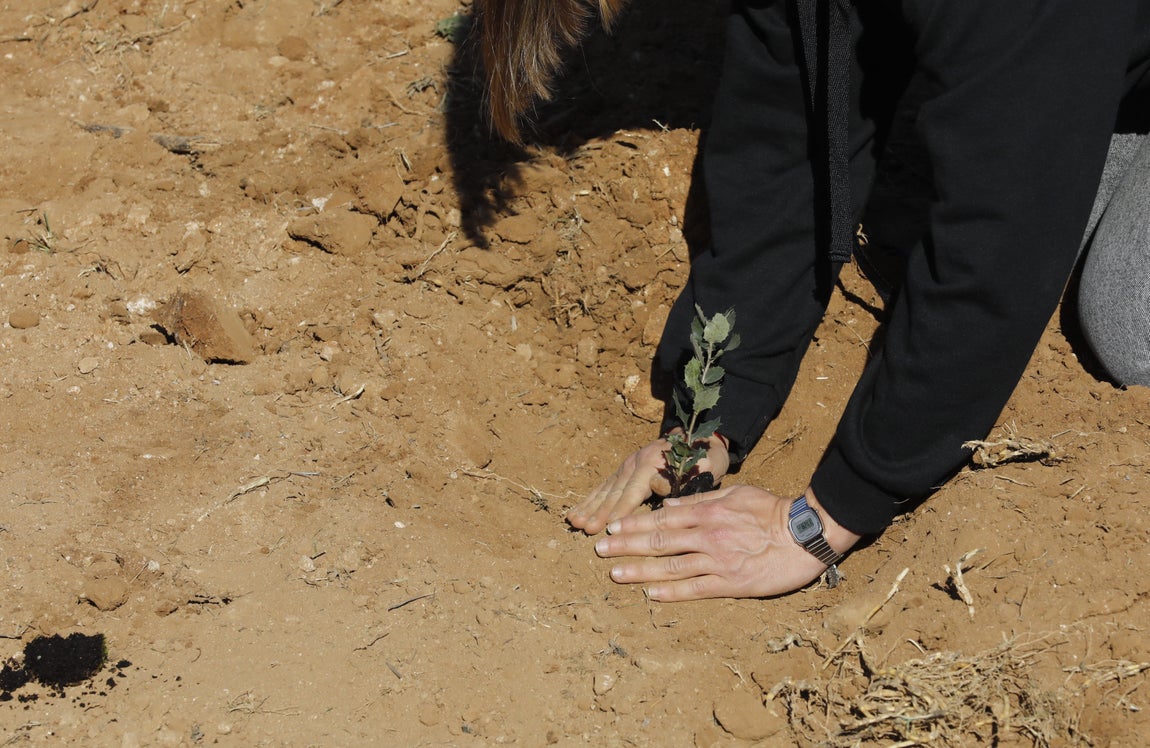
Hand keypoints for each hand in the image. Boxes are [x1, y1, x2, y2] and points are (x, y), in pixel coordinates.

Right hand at [566, 433, 729, 534]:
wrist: (699, 435)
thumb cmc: (704, 458)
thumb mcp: (703, 467)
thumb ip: (683, 479)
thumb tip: (659, 489)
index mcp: (652, 465)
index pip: (632, 493)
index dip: (619, 512)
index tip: (607, 529)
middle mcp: (635, 464)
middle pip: (614, 492)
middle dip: (598, 512)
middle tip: (584, 529)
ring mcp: (627, 465)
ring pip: (605, 490)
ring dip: (589, 506)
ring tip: (573, 521)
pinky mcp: (624, 469)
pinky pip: (604, 486)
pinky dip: (590, 499)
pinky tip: (576, 511)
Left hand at [592, 486, 860, 600]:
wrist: (805, 535)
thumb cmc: (771, 510)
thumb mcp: (735, 494)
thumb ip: (699, 499)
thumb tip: (668, 503)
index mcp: (707, 513)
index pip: (662, 518)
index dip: (634, 524)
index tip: (612, 527)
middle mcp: (707, 536)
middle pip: (659, 541)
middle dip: (626, 546)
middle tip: (600, 551)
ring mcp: (718, 561)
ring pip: (671, 567)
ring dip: (640, 571)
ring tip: (615, 574)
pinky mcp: (731, 584)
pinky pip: (695, 589)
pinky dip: (671, 593)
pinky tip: (650, 595)